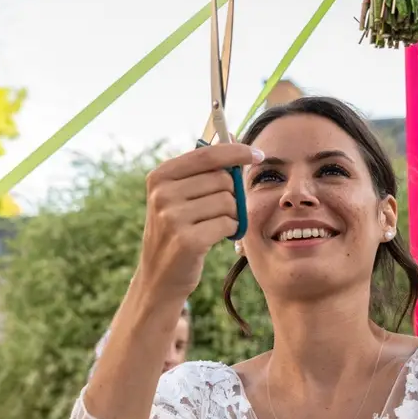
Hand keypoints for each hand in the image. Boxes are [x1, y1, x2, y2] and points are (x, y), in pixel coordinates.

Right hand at [139, 145, 260, 301]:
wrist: (159, 277)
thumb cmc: (177, 231)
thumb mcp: (176, 197)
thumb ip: (201, 172)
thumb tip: (236, 141)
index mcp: (160, 176)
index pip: (207, 155)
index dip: (236, 152)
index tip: (258, 154)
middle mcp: (162, 194)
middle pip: (223, 179)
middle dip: (231, 193)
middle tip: (218, 210)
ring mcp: (172, 217)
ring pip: (229, 202)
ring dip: (231, 214)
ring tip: (213, 225)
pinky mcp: (187, 240)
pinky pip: (228, 223)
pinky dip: (230, 231)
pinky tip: (214, 238)